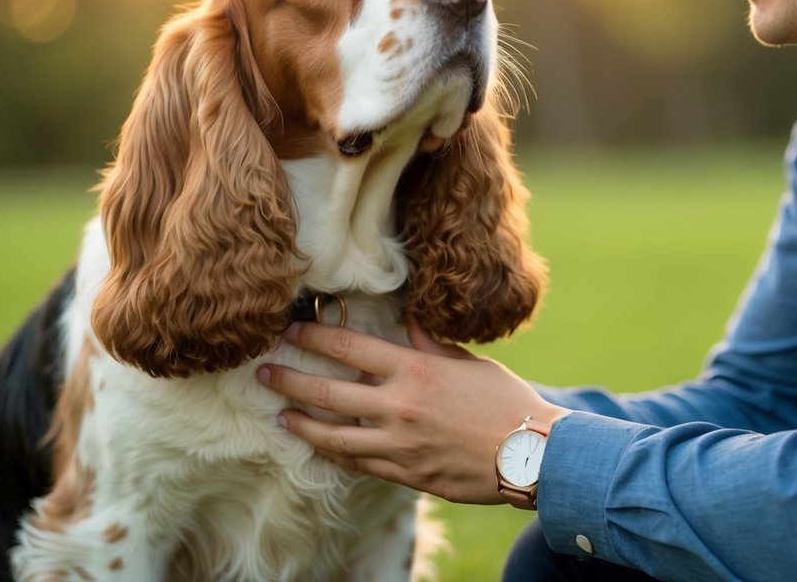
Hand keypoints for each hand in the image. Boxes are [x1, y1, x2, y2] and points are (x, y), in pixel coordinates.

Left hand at [257, 320, 568, 503]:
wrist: (532, 454)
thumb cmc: (505, 401)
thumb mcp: (468, 362)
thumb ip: (429, 345)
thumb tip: (406, 321)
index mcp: (414, 370)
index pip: (349, 348)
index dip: (314, 336)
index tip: (291, 330)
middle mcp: (399, 406)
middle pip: (328, 392)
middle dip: (290, 380)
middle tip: (264, 373)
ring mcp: (399, 445)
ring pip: (334, 436)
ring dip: (302, 425)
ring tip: (281, 416)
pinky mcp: (406, 474)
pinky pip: (360, 464)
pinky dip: (337, 454)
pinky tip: (322, 447)